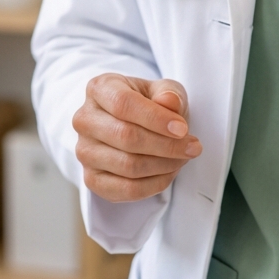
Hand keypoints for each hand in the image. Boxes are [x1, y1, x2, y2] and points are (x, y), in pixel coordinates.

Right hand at [72, 74, 201, 201]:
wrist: (132, 124)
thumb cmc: (148, 103)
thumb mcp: (162, 89)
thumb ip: (169, 93)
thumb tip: (169, 103)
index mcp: (99, 89)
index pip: (123, 104)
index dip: (155, 118)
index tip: (183, 129)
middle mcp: (85, 119)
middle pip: (126, 137)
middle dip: (166, 145)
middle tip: (193, 147)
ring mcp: (84, 151)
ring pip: (127, 166)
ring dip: (164, 165)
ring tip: (183, 158)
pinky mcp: (92, 179)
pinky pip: (126, 190)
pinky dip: (154, 184)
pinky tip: (169, 172)